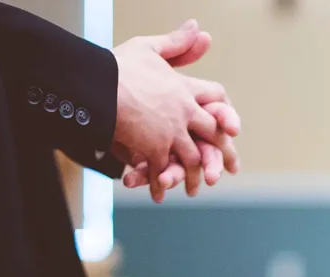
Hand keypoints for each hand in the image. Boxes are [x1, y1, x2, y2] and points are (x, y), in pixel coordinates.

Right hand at [112, 21, 234, 201]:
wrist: (98, 86)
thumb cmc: (118, 66)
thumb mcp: (149, 48)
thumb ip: (176, 44)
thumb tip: (198, 28)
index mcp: (185, 89)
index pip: (216, 99)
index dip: (225, 111)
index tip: (232, 127)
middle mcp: (184, 112)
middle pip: (213, 135)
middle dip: (221, 153)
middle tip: (228, 169)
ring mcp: (171, 133)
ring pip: (192, 159)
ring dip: (192, 175)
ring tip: (192, 189)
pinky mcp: (154, 149)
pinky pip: (161, 171)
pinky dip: (159, 184)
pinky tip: (159, 195)